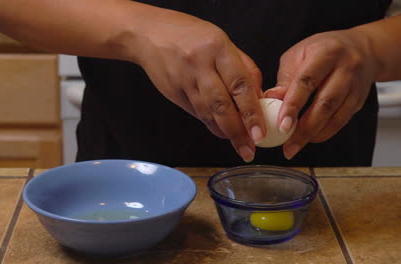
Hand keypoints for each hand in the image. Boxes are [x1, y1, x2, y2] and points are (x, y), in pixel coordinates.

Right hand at [132, 9, 265, 161]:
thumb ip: (243, 66)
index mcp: (217, 48)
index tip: (260, 131)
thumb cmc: (188, 34)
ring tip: (240, 146)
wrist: (148, 34)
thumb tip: (258, 96)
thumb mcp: (222, 40)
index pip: (240, 85)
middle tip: (250, 148)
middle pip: (222, 105)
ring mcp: (184, 80)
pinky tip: (221, 132)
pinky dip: (210, 124)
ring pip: (207, 113)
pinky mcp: (174, 93)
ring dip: (225, 132)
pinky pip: (196, 112)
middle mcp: (200, 65)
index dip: (252, 112)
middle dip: (238, 131)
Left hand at [265, 29, 376, 158]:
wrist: (361, 49)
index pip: (306, 82)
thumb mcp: (299, 54)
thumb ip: (286, 77)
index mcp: (326, 53)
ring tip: (294, 145)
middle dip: (304, 128)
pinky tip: (310, 138)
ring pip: (336, 116)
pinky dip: (324, 132)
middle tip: (287, 144)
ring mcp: (355, 86)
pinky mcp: (359, 100)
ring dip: (313, 134)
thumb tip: (271, 99)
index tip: (281, 125)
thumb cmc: (322, 50)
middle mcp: (345, 69)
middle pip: (325, 103)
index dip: (292, 105)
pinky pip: (342, 121)